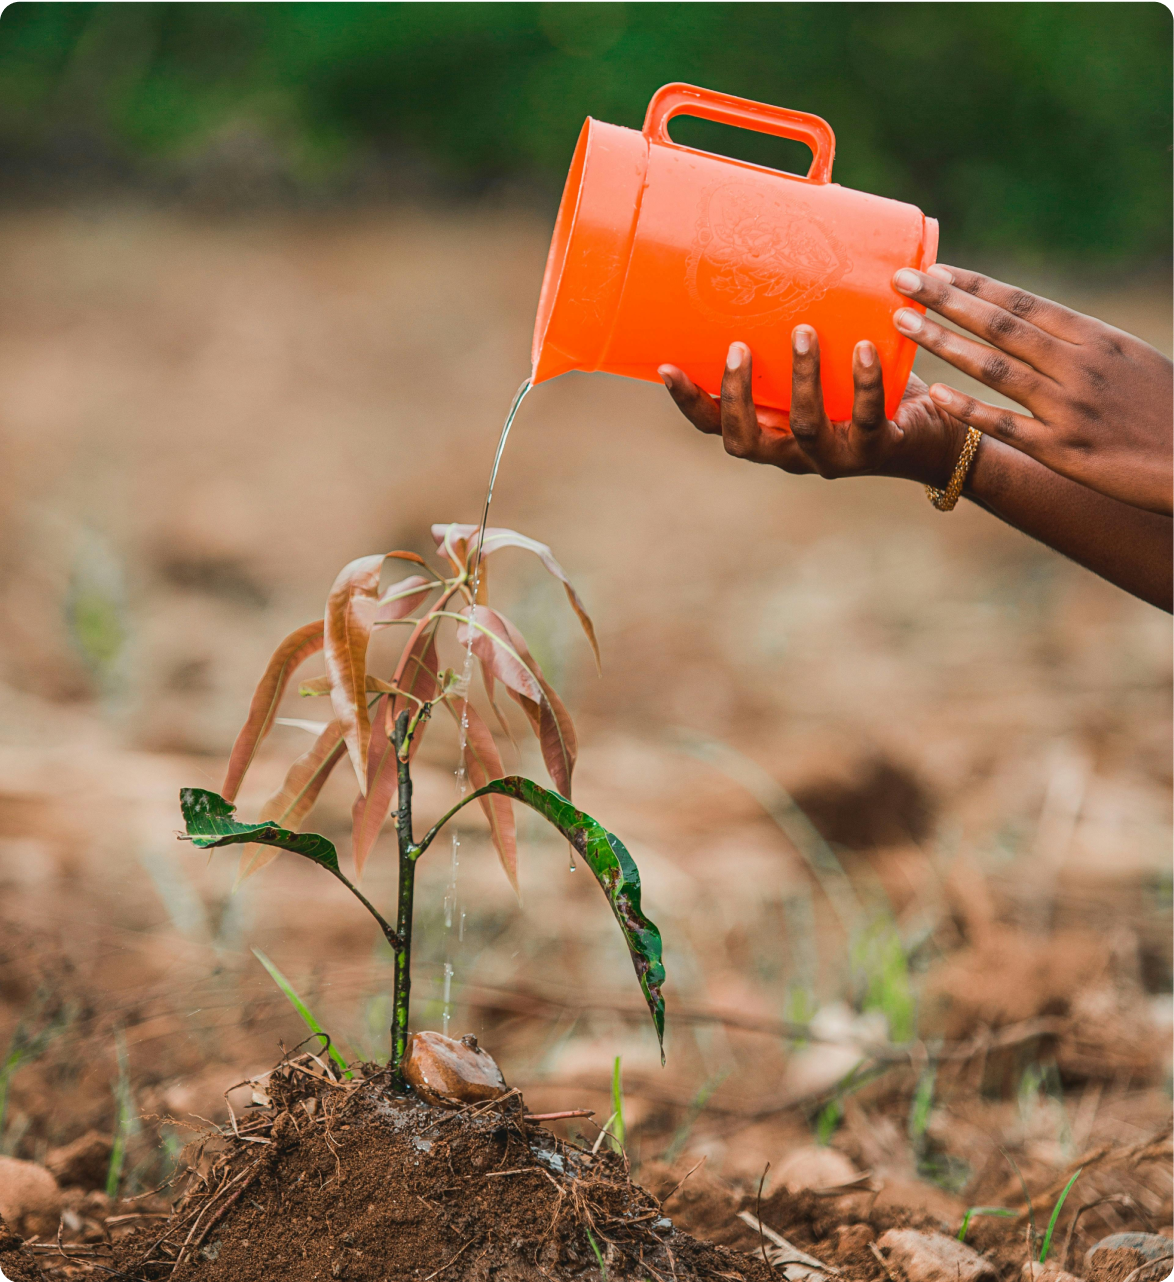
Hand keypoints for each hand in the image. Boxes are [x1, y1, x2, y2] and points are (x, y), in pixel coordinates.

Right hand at [659, 330, 969, 488]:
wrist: (937, 432)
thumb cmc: (873, 383)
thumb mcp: (829, 353)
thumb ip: (803, 315)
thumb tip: (794, 220)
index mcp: (771, 432)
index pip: (715, 426)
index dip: (689, 402)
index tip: (666, 367)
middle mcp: (794, 453)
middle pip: (746, 439)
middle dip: (737, 394)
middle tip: (738, 346)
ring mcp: (835, 455)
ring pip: (805, 426)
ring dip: (802, 378)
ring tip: (803, 331)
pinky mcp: (878, 446)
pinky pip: (867, 416)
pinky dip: (865, 382)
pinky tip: (865, 349)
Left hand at [893, 265, 1173, 515]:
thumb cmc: (1161, 406)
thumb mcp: (1127, 357)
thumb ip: (1077, 341)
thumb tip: (1031, 322)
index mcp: (1094, 337)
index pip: (1023, 302)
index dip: (974, 285)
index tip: (935, 268)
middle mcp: (1078, 364)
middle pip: (1000, 324)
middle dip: (946, 299)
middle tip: (901, 280)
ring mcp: (1068, 406)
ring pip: (994, 367)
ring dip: (944, 342)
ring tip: (904, 323)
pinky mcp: (1063, 449)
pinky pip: (1006, 425)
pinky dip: (969, 408)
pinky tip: (937, 394)